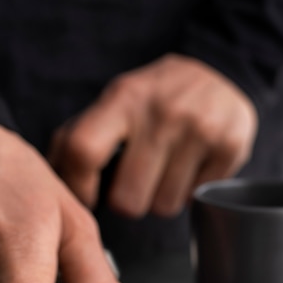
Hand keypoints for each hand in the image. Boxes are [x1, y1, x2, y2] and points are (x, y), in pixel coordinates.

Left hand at [48, 53, 257, 216]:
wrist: (220, 74)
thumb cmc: (154, 100)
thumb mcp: (116, 102)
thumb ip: (80, 136)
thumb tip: (52, 180)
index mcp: (123, 98)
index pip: (83, 151)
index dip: (79, 187)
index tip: (86, 198)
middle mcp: (162, 112)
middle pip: (127, 201)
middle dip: (128, 202)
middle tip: (136, 183)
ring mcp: (200, 130)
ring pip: (163, 207)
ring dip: (161, 198)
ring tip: (166, 171)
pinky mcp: (230, 147)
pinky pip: (196, 199)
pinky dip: (190, 191)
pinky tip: (191, 167)